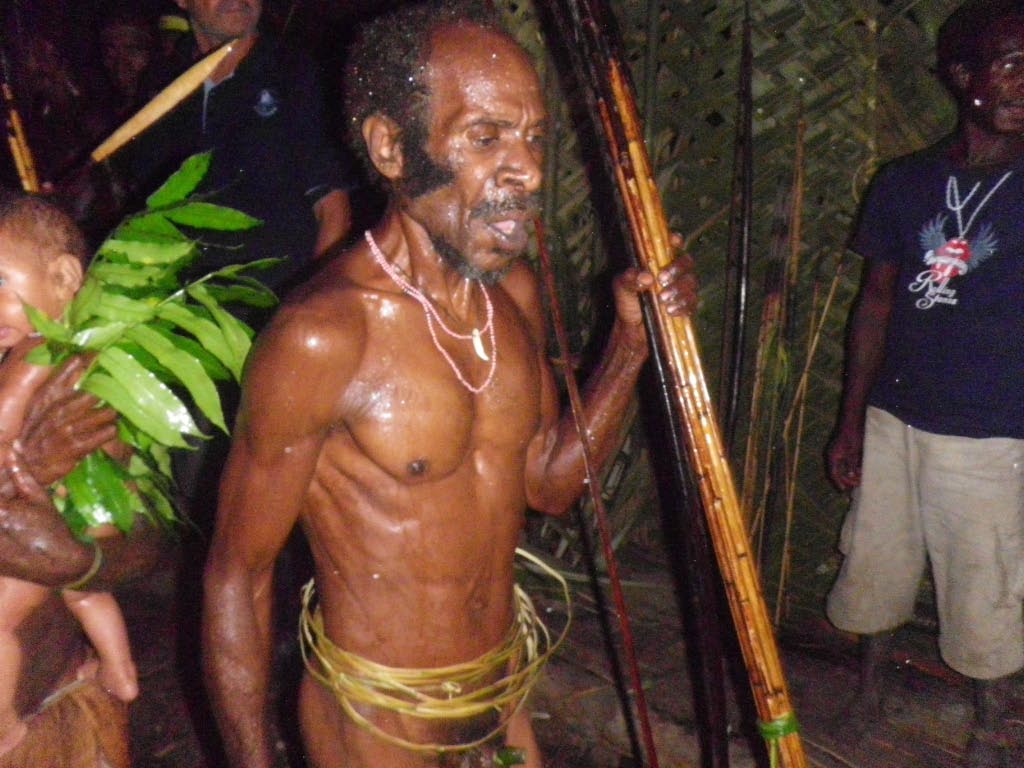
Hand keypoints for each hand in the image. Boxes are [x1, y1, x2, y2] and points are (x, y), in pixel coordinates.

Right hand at [14, 357, 117, 488]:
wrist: (23, 465)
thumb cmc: (34, 432)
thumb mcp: (39, 405)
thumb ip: (57, 384)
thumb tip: (76, 361)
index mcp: (46, 396)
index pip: (69, 372)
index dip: (88, 361)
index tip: (101, 353)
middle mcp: (58, 410)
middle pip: (95, 391)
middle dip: (111, 388)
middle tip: (121, 386)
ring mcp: (68, 428)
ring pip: (105, 412)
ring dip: (113, 412)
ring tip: (115, 411)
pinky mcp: (77, 446)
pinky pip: (105, 433)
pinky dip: (111, 430)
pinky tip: (111, 429)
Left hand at [612, 233, 698, 327]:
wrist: (633, 329)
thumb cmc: (628, 301)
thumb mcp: (622, 288)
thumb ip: (629, 279)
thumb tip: (647, 277)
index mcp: (658, 261)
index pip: (671, 245)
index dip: (675, 240)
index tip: (674, 241)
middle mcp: (674, 272)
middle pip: (687, 261)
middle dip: (677, 269)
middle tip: (662, 280)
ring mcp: (682, 289)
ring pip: (691, 282)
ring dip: (678, 290)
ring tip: (662, 300)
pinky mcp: (687, 307)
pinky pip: (692, 303)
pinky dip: (682, 306)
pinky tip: (669, 311)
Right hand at [827, 423, 863, 490]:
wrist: (853, 418)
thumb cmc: (854, 433)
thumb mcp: (855, 450)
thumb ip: (852, 463)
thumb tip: (852, 475)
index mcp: (833, 456)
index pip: (834, 474)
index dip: (839, 483)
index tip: (844, 491)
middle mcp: (833, 455)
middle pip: (837, 472)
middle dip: (846, 480)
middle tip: (856, 485)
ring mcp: (837, 452)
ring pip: (841, 468)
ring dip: (848, 474)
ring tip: (859, 479)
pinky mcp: (843, 449)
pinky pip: (844, 462)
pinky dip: (850, 468)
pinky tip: (858, 470)